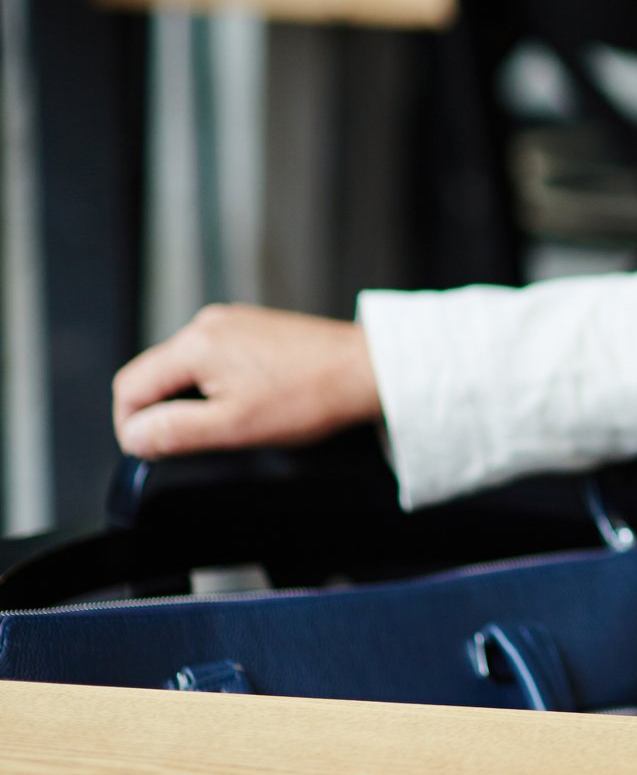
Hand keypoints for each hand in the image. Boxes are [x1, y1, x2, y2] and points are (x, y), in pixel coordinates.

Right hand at [111, 305, 380, 457]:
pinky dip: (220, 386)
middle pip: (155, 375)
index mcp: (196, 344)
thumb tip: (133, 436)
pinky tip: (250, 402)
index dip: (132, 426)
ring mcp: (233, 323)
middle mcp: (209, 324)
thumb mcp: (234, 427)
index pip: (129, 386)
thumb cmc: (313, 395)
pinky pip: (216, 361)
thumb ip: (175, 431)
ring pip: (185, 369)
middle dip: (165, 412)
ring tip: (231, 422)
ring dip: (194, 400)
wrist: (369, 372)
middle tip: (197, 442)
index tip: (152, 450)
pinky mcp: (254, 329)